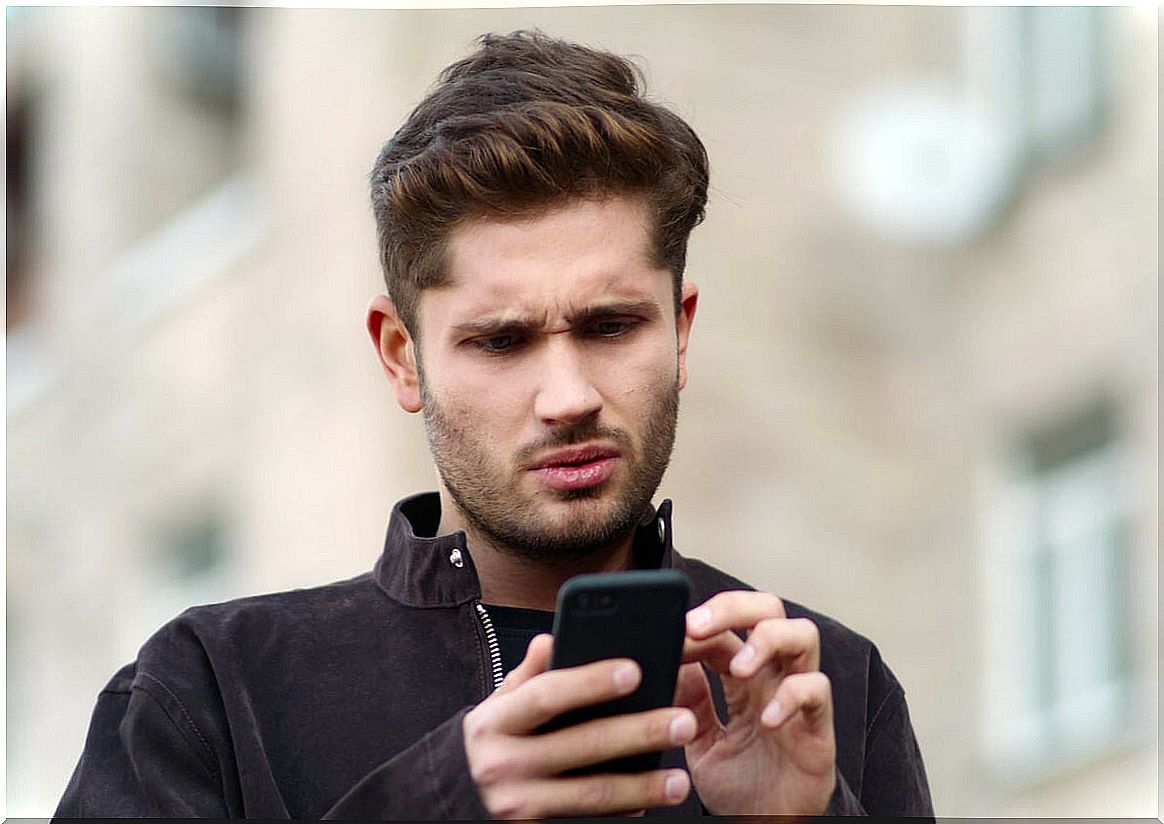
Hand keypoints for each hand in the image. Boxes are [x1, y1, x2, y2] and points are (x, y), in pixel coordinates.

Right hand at [463, 633, 696, 818]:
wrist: (460, 796)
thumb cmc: (496, 740)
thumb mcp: (501, 705)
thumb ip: (529, 675)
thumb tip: (550, 638)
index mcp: (495, 721)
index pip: (546, 695)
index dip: (590, 682)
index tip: (635, 670)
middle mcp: (502, 764)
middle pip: (582, 744)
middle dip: (638, 732)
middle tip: (683, 721)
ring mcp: (518, 804)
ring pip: (592, 794)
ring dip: (642, 787)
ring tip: (680, 779)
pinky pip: (587, 822)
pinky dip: (622, 814)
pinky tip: (649, 804)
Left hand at [677, 591, 835, 814]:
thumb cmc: (738, 781)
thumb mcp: (699, 736)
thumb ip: (689, 697)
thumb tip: (669, 659)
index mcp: (742, 674)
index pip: (725, 628)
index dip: (698, 624)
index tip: (671, 634)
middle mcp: (772, 676)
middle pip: (768, 609)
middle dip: (733, 607)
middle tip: (698, 626)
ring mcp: (797, 696)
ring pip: (803, 635)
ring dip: (767, 640)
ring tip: (739, 667)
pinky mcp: (818, 727)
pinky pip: (816, 691)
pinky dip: (792, 696)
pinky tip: (766, 718)